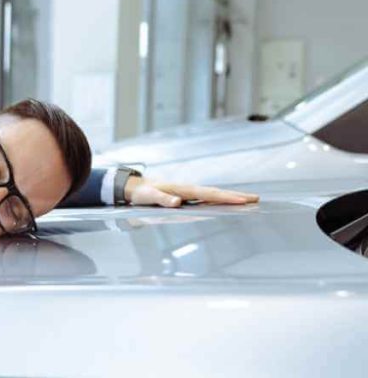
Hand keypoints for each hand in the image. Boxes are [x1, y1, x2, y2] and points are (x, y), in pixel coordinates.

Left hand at [124, 176, 259, 207]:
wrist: (136, 188)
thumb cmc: (142, 193)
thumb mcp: (149, 197)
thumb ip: (162, 200)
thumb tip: (177, 203)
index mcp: (183, 190)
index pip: (209, 194)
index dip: (226, 197)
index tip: (242, 200)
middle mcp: (189, 190)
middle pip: (217, 193)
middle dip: (236, 196)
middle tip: (256, 199)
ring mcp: (190, 193)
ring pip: (215, 195)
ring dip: (232, 197)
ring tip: (250, 201)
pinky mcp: (188, 197)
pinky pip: (208, 199)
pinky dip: (221, 200)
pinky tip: (230, 204)